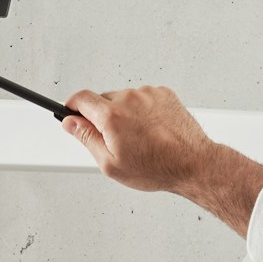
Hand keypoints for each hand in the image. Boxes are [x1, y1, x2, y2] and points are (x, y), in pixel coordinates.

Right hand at [61, 86, 215, 193]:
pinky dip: (142, 111)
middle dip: (102, 117)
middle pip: (102, 100)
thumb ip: (86, 139)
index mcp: (112, 116)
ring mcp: (148, 94)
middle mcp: (129, 99)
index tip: (70, 113)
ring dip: (124, 114)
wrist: (192, 163)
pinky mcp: (163, 94)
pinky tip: (150, 130)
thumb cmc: (156, 167)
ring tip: (138, 138)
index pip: (81, 98)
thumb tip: (70, 123)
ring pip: (124, 99)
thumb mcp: (111, 164)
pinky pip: (143, 98)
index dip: (72, 106)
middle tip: (114, 140)